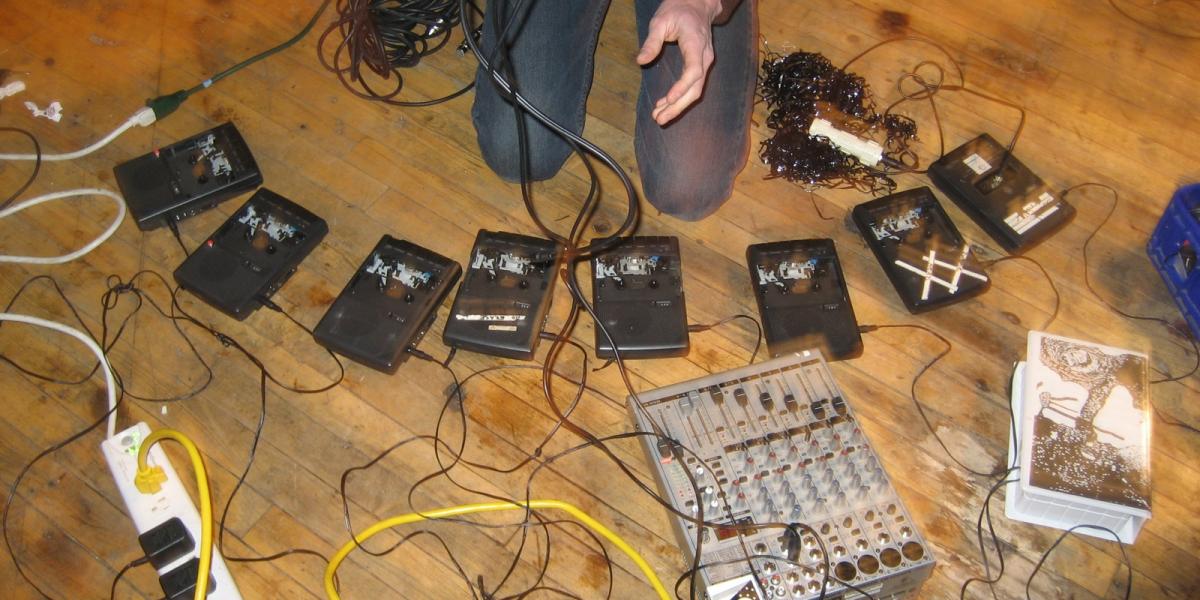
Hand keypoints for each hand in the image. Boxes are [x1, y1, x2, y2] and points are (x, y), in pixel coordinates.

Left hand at [636, 0, 721, 124]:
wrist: (697, 4)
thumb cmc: (677, 10)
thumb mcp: (660, 21)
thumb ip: (651, 42)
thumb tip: (640, 61)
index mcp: (696, 44)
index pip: (693, 71)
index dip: (682, 87)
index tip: (668, 99)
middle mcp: (705, 57)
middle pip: (695, 88)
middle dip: (677, 106)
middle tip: (659, 118)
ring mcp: (705, 62)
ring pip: (695, 91)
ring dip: (678, 106)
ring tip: (659, 117)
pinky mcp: (700, 66)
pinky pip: (693, 86)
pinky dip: (681, 98)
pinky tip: (665, 105)